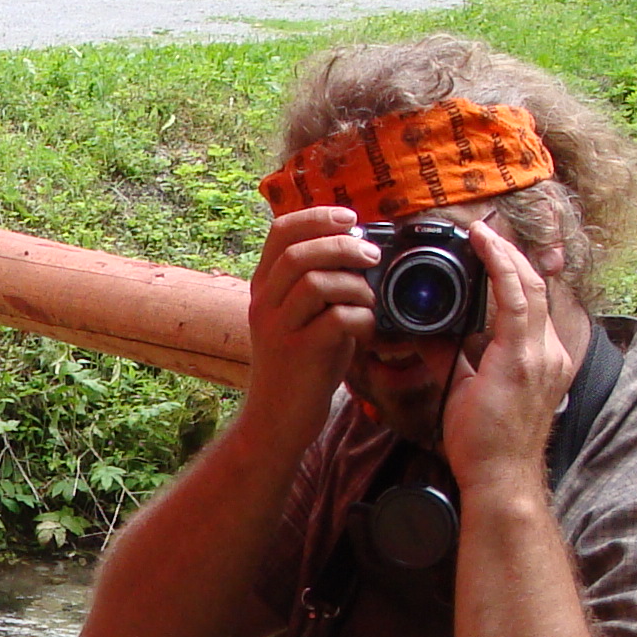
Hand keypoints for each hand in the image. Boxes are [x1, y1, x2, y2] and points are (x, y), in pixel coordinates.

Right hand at [243, 201, 377, 429]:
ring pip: (314, 282)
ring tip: (369, 298)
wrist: (276, 420)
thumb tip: (363, 251)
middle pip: (299, 252)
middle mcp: (265, 304)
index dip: (318, 216)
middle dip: (342, 246)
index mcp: (264, 287)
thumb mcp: (302, 317)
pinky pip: (334, 320)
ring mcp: (278, 329)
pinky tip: (366, 328)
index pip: (281, 231)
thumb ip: (322, 285)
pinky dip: (360, 317)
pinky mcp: (298, 355)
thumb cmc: (299, 365)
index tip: (350, 218)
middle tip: (372, 256)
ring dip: (354, 284)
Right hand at [439, 221, 576, 497]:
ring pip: (543, 302)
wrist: (506, 477)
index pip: (516, 289)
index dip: (497, 256)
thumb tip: (426, 327)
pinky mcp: (554, 370)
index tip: (480, 235)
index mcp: (521, 355)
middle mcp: (546, 353)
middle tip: (487, 236)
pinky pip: (543, 323)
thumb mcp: (455, 391)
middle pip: (537, 286)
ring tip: (495, 258)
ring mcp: (554, 361)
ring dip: (520, 276)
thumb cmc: (480, 442)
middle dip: (512, 255)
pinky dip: (525, 301)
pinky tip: (506, 297)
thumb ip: (443, 352)